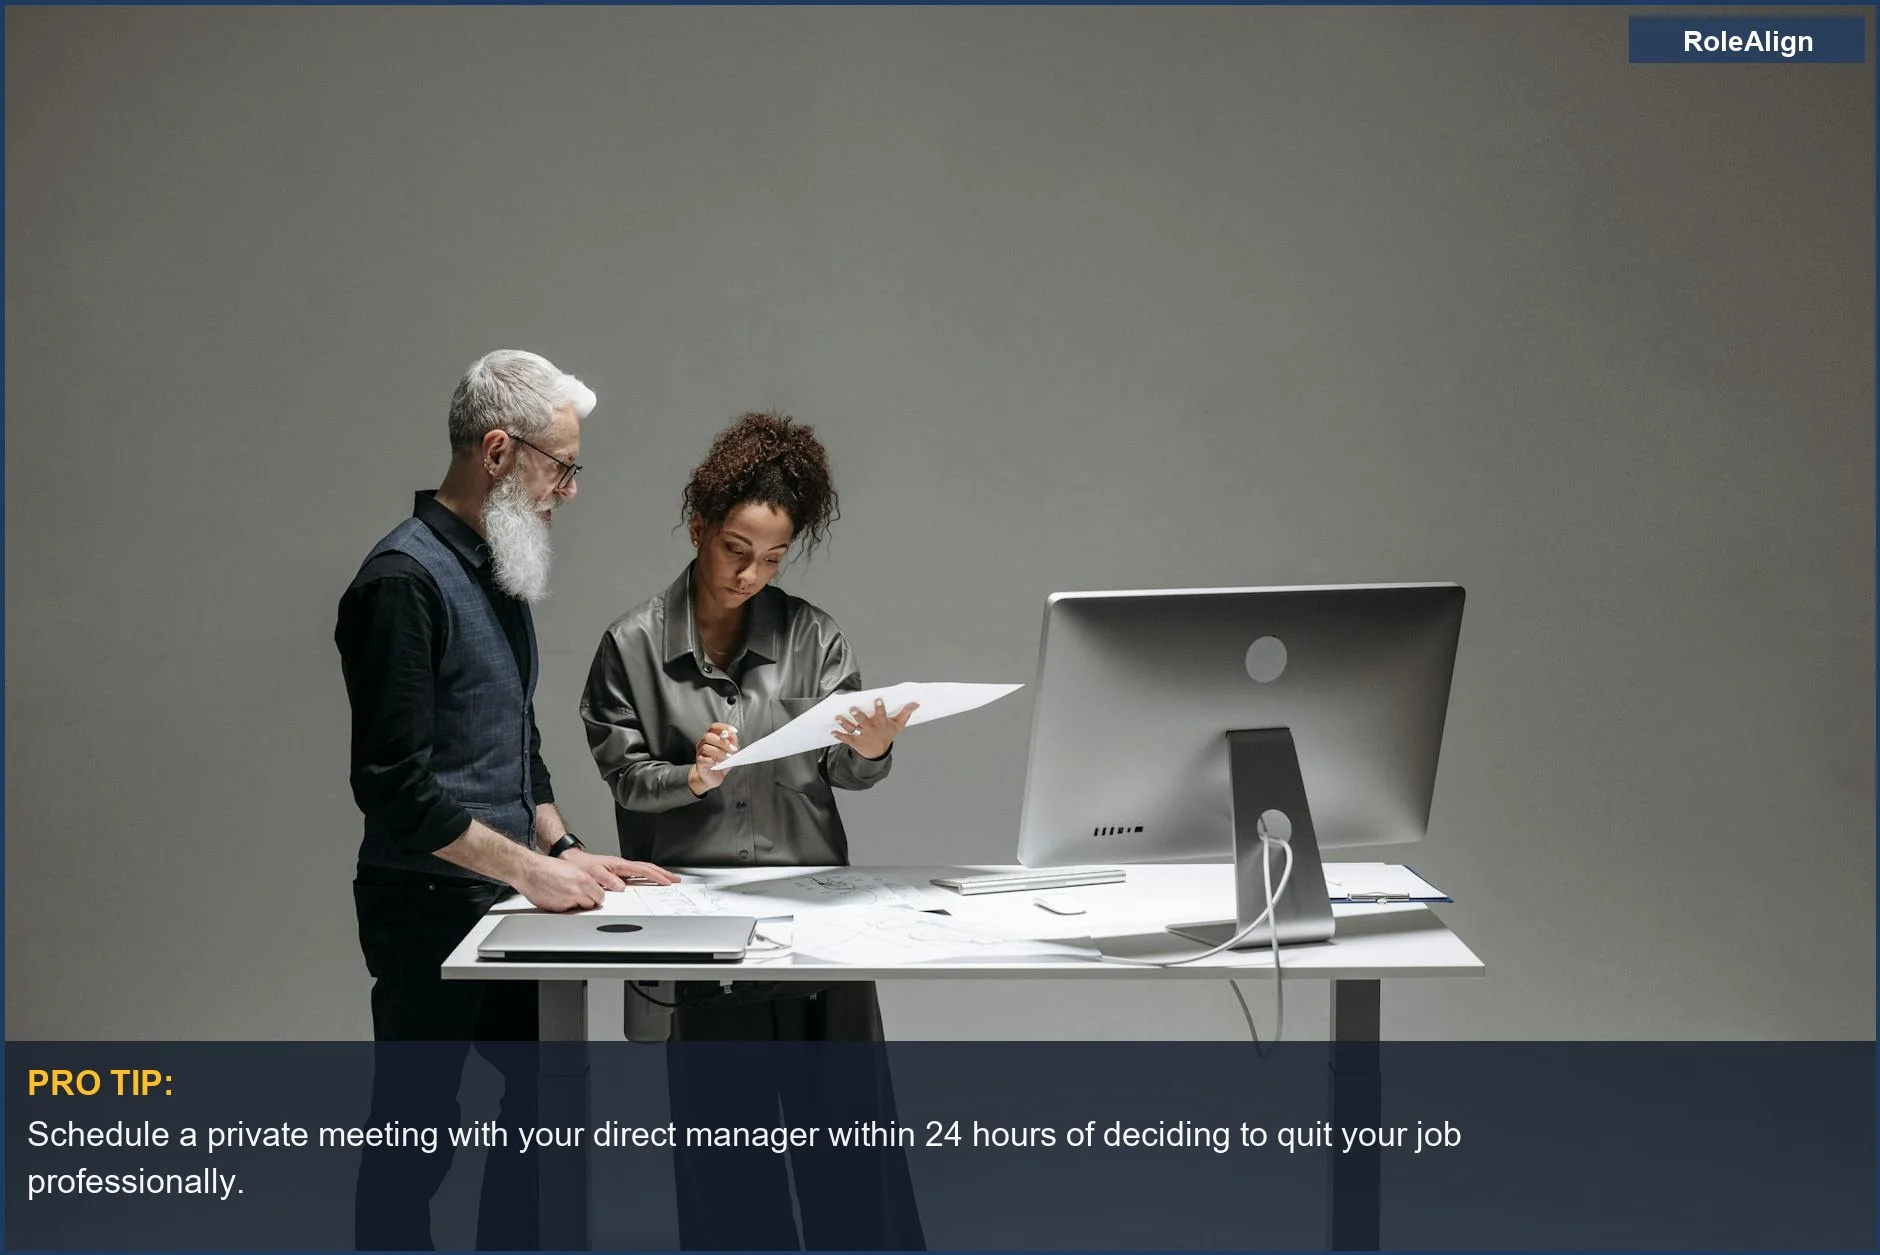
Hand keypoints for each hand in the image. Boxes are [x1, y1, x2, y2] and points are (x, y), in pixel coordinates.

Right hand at [514, 855, 605, 912]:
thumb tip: (591, 887)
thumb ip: (584, 879)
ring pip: (580, 909)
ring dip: (577, 905)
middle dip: (588, 901)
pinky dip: (564, 906)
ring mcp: (567, 901)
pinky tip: (558, 898)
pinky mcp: (558, 908)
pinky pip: (566, 911)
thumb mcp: (572, 868)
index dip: (597, 896)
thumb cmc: (547, 867)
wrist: (530, 871)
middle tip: (582, 897)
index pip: (600, 895)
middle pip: (592, 904)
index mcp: (583, 879)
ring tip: (568, 896)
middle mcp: (577, 891)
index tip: (595, 896)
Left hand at [563, 849, 680, 891]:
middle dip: (663, 874)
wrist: (571, 861)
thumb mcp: (593, 874)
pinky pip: (637, 873)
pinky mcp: (617, 871)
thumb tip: (622, 887)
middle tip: (676, 880)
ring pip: (644, 869)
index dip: (656, 876)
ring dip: (657, 874)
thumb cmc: (581, 867)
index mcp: (618, 865)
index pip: (642, 870)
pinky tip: (650, 880)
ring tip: (668, 879)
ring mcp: (621, 868)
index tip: (667, 882)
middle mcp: (621, 866)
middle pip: (648, 868)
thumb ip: (607, 880)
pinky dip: (648, 875)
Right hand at [688, 722, 738, 794]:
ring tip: (728, 758)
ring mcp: (699, 753)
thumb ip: (732, 743)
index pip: (714, 727)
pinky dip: (712, 761)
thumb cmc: (721, 762)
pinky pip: (703, 759)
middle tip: (733, 750)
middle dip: (723, 742)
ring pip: (706, 748)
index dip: (723, 727)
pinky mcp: (699, 763)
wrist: (712, 777)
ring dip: (720, 752)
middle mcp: (703, 743)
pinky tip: (718, 764)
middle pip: (708, 736)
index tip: (734, 731)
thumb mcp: (730, 752)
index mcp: (711, 738)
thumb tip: (733, 736)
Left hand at [833, 699, 916, 759]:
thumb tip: (916, 703)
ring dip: (845, 723)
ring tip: (838, 717)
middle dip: (858, 715)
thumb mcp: (898, 725)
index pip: (881, 714)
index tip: (877, 700)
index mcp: (881, 723)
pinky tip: (833, 732)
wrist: (878, 753)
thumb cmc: (887, 735)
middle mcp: (871, 729)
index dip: (880, 707)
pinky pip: (845, 738)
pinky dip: (839, 735)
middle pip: (864, 721)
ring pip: (852, 728)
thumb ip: (906, 713)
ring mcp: (861, 735)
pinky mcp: (854, 740)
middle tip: (853, 709)